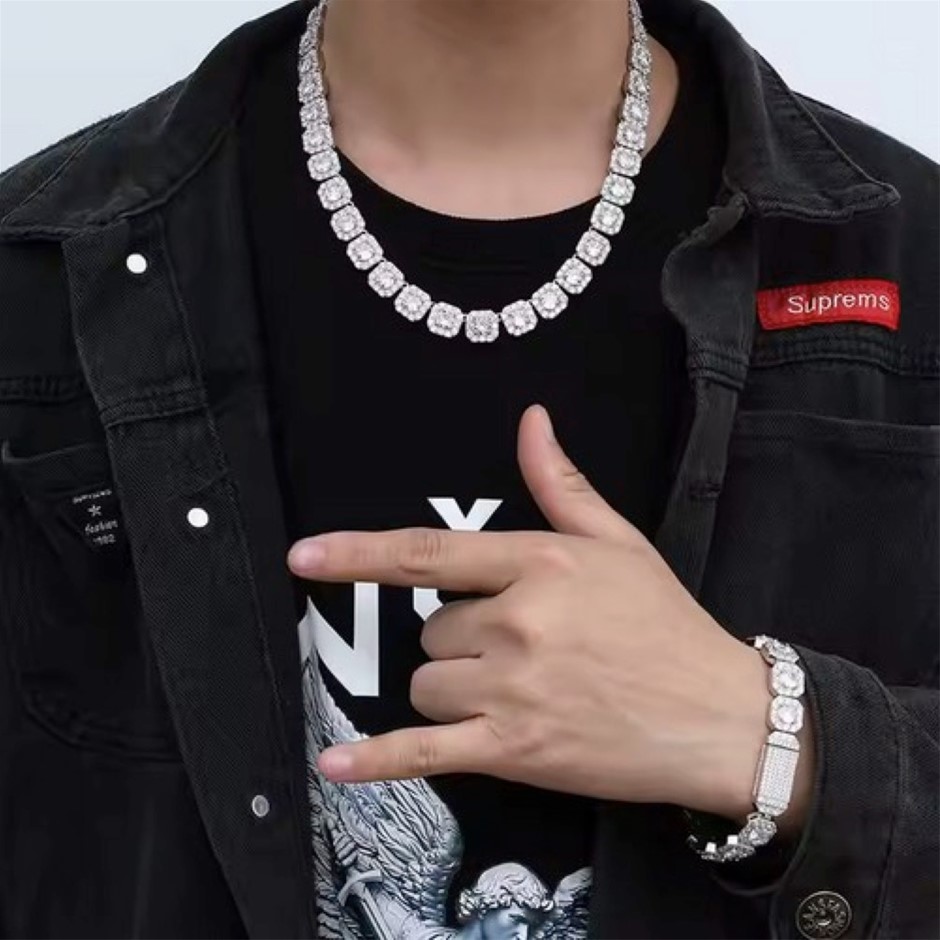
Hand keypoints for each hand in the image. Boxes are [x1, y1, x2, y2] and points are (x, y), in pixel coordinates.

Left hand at [287, 404, 812, 824]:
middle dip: (462, 639)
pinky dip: (376, 763)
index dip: (358, 554)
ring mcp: (512, 690)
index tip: (304, 555)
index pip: (428, 553)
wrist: (718, 716)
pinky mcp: (513, 751)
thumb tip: (530, 419)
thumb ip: (561, 483)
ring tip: (519, 692)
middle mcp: (518, 622)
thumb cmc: (667, 623)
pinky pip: (425, 754)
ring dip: (452, 689)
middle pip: (431, 630)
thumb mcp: (618, 542)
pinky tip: (332, 766)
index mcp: (539, 564)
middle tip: (525, 649)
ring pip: (426, 684)